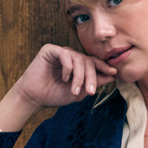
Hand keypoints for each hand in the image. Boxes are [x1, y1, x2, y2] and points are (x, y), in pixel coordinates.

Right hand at [0, 44, 116, 131]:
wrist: (34, 98)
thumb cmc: (54, 95)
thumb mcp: (78, 92)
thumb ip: (94, 83)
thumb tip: (112, 76)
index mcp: (77, 65)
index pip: (93, 62)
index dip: (103, 67)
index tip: (113, 73)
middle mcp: (70, 57)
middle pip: (88, 61)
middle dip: (91, 76)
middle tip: (90, 91)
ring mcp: (60, 52)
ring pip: (78, 58)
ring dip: (79, 76)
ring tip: (74, 89)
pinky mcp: (50, 50)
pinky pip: (65, 54)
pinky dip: (68, 67)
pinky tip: (64, 78)